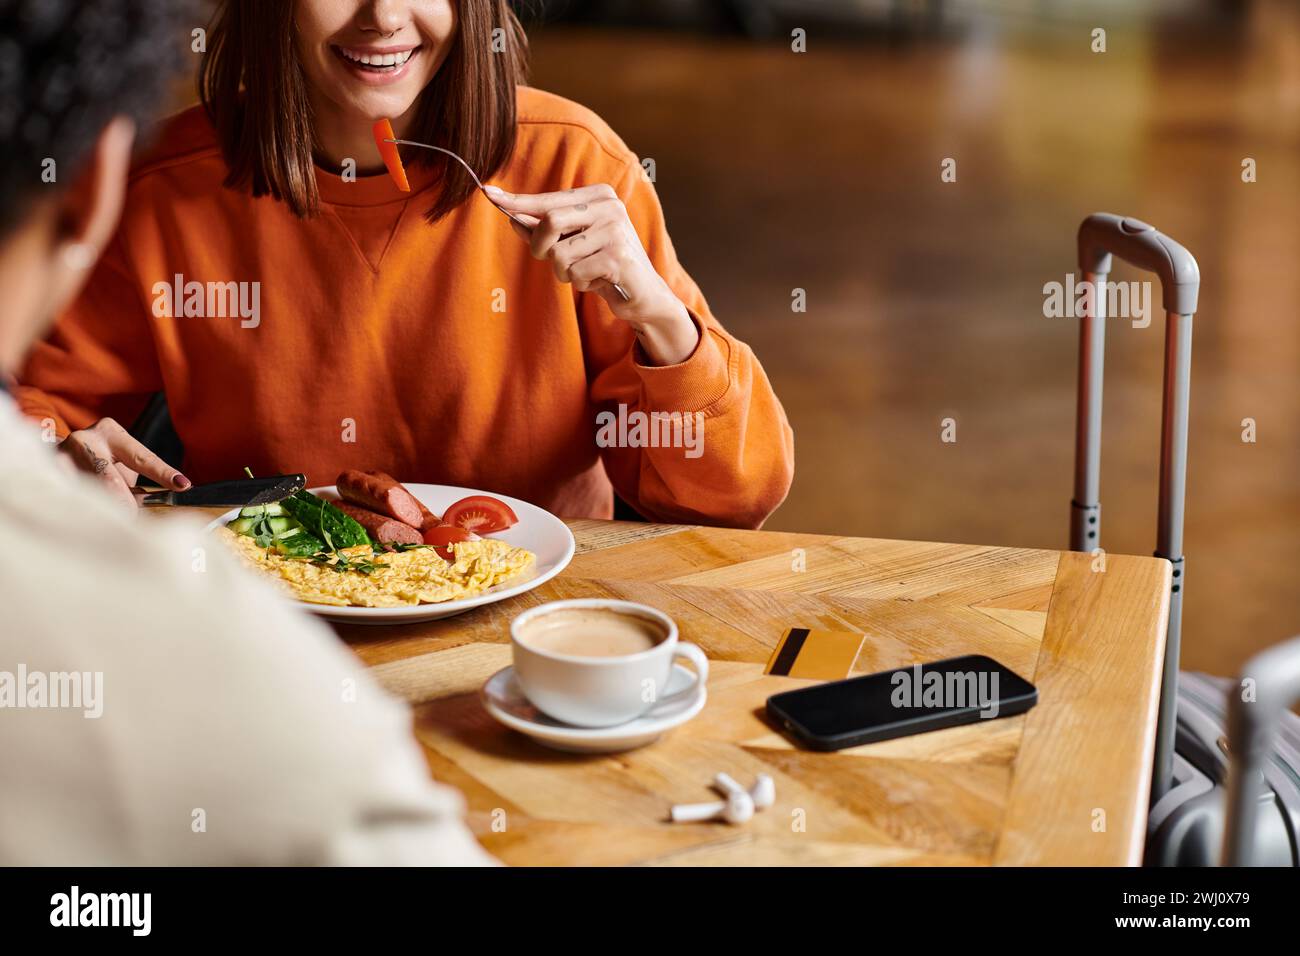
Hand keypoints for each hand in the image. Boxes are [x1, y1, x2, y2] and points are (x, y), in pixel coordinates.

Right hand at [59, 417, 189, 507]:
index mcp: (112, 433)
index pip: (142, 457)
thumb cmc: (102, 461)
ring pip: (89, 492)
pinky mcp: (46, 472)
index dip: (163, 473)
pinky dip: (83, 510)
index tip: (182, 484)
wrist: (62, 451)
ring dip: (101, 508)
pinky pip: (71, 498)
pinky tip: (84, 514)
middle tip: (132, 520)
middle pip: (110, 480)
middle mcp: (86, 440)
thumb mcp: (122, 465)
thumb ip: (132, 483)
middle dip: (123, 503)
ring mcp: (62, 455)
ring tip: (105, 517)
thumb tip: (139, 509)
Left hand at [486, 183, 700, 364]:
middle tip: (550, 259)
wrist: (643, 294)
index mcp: (599, 196)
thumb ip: (544, 230)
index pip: (548, 200)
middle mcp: (610, 206)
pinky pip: (575, 273)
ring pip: (559, 254)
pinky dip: (580, 283)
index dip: (517, 202)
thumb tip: (512, 217)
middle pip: (550, 222)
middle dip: (541, 247)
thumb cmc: (604, 265)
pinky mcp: (618, 258)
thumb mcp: (573, 243)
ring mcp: (616, 231)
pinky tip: (599, 281)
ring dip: (564, 272)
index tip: (488, 194)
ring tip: (585, 272)